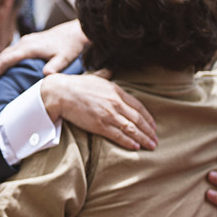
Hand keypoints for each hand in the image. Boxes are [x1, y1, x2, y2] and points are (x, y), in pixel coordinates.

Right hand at [0, 19, 88, 85]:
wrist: (76, 31)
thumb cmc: (71, 45)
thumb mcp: (65, 57)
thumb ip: (55, 66)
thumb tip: (45, 75)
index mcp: (30, 47)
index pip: (6, 60)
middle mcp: (25, 43)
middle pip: (2, 56)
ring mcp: (26, 41)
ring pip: (5, 53)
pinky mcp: (29, 41)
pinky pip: (11, 51)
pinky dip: (3, 60)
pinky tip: (3, 67)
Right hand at [42, 72, 156, 150]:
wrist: (60, 93)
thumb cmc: (76, 85)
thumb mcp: (95, 77)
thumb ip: (105, 75)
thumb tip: (110, 69)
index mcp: (117, 92)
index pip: (138, 107)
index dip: (148, 118)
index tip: (153, 126)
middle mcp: (116, 103)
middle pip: (138, 119)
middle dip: (149, 131)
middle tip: (156, 140)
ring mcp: (108, 115)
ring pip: (131, 129)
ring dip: (143, 139)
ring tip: (150, 146)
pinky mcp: (99, 125)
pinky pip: (118, 135)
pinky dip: (128, 142)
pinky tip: (136, 147)